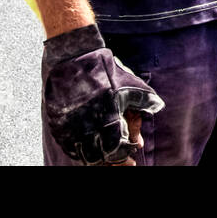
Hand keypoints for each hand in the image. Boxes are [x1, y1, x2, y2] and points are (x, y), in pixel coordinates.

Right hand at [41, 24, 164, 165]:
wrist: (74, 59)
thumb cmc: (105, 71)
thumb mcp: (130, 83)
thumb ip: (146, 99)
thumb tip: (158, 107)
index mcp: (108, 119)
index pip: (117, 150)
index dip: (124, 154)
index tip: (131, 150)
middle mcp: (87, 127)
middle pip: (98, 157)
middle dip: (110, 158)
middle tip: (117, 155)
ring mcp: (70, 128)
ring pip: (82, 154)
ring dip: (94, 155)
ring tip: (103, 150)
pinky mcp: (58, 125)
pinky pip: (67, 146)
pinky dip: (78, 149)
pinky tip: (87, 144)